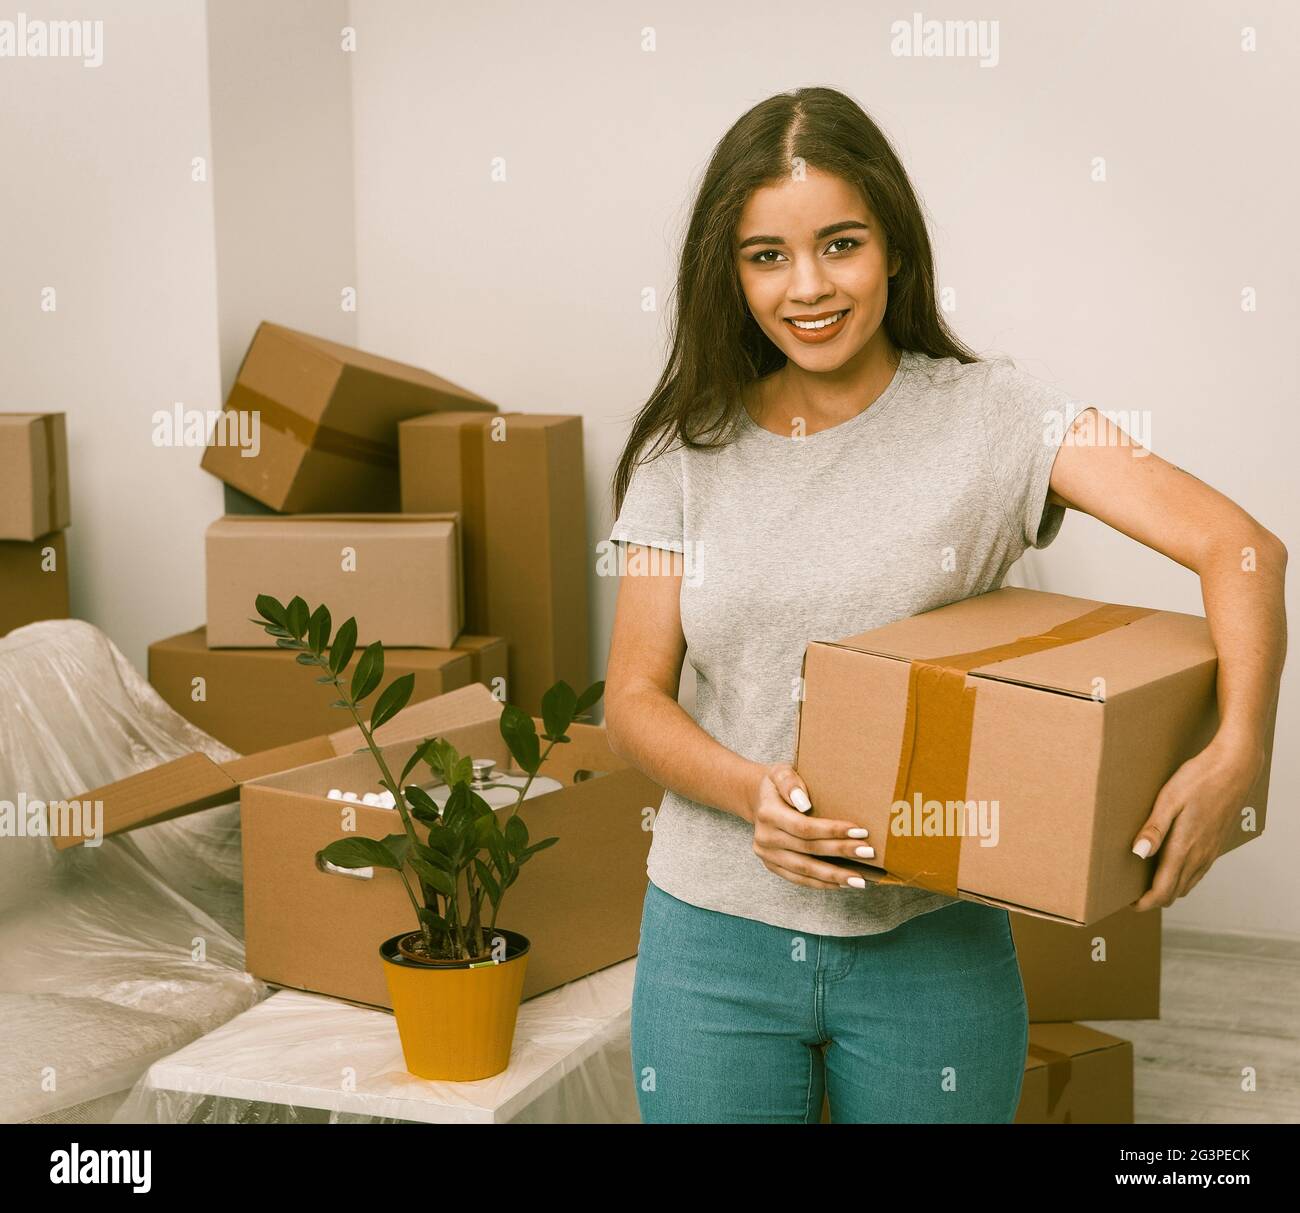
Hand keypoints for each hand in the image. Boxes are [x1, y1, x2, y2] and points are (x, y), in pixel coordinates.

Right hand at [745, 762, 877, 890]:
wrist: (759, 800)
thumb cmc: (777, 785)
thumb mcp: (780, 773)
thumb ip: (789, 783)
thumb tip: (804, 803)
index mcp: (768, 814)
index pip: (804, 827)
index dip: (832, 831)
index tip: (860, 831)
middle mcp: (764, 838)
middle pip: (808, 849)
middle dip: (840, 852)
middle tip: (867, 852)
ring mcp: (767, 855)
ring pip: (804, 870)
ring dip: (833, 875)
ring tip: (859, 880)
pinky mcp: (772, 866)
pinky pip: (798, 879)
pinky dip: (821, 883)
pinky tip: (841, 884)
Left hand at [1129, 733, 1265, 910]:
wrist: (1235, 768)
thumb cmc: (1199, 779)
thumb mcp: (1169, 800)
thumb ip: (1154, 829)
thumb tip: (1138, 854)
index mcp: (1184, 848)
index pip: (1163, 890)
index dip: (1145, 903)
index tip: (1127, 903)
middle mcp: (1200, 856)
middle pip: (1175, 893)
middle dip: (1154, 899)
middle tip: (1131, 893)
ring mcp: (1211, 852)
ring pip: (1187, 884)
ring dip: (1168, 889)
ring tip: (1145, 882)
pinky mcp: (1216, 845)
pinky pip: (1198, 872)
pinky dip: (1181, 878)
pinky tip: (1170, 866)